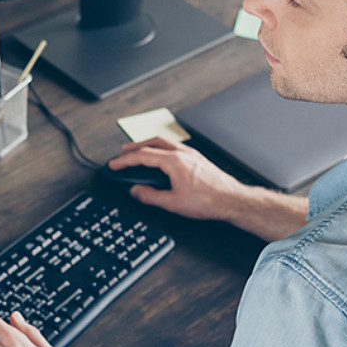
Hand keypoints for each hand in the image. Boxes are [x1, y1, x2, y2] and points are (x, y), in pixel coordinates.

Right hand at [108, 137, 246, 222]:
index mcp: (174, 161)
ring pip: (165, 143)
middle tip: (122, 153)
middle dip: (135, 147)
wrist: (231, 199)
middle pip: (152, 143)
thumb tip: (136, 191)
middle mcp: (182, 153)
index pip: (142, 156)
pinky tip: (162, 157)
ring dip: (149, 145)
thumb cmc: (208, 200)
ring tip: (139, 152)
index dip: (125, 160)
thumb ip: (150, 196)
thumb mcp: (173, 203)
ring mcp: (191, 154)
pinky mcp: (198, 158)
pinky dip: (162, 148)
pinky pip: (175, 147)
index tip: (115, 164)